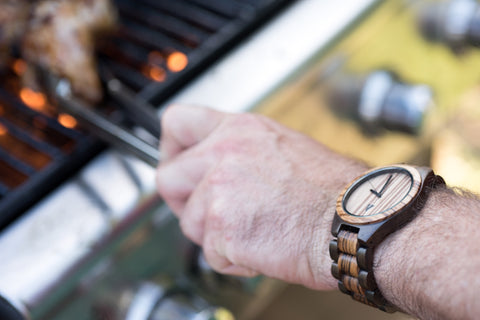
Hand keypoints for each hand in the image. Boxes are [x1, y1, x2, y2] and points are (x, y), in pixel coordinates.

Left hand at [156, 104, 364, 289]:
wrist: (356, 221)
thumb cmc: (333, 191)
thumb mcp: (283, 148)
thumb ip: (240, 153)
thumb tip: (217, 168)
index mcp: (239, 129)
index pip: (176, 122)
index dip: (171, 149)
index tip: (177, 163)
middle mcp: (224, 151)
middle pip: (167, 177)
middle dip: (185, 202)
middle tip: (211, 213)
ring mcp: (220, 187)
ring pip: (189, 221)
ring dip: (215, 234)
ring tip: (254, 231)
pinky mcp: (222, 224)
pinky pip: (210, 253)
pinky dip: (232, 259)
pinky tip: (262, 247)